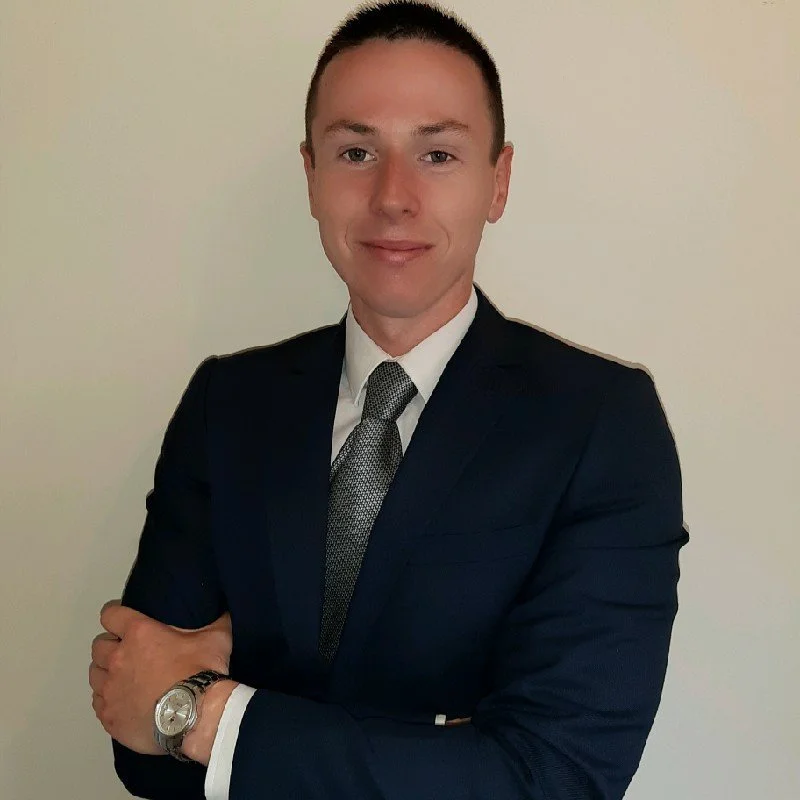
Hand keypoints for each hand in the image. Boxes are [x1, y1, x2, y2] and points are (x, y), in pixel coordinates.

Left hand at [89, 601, 231, 754]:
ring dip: (106, 673)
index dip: (115, 614)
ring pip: (95, 675)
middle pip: (99, 646)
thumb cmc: (202, 671)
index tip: (122, 619)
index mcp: (139, 634)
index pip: (111, 615)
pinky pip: (98, 703)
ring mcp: (110, 690)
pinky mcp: (109, 716)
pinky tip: (124, 702)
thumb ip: (216, 621)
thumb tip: (225, 609)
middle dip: (110, 646)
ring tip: (124, 679)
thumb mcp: (216, 637)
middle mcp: (118, 659)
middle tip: (128, 652)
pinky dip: (108, 699)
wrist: (197, 716)